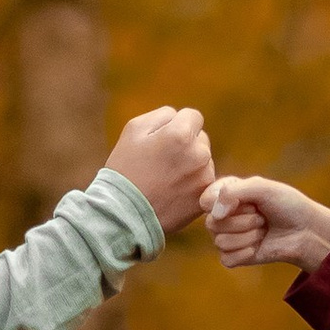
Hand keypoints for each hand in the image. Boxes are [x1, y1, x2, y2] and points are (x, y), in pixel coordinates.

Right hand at [106, 104, 214, 232]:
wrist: (124, 214)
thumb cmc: (126, 169)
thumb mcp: (134, 129)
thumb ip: (162, 115)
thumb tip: (178, 116)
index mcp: (181, 134)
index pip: (193, 116)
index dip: (177, 125)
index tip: (163, 139)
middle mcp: (199, 154)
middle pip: (200, 138)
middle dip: (186, 144)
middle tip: (162, 160)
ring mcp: (204, 177)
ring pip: (203, 160)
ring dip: (190, 164)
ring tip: (165, 178)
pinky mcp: (205, 196)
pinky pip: (203, 180)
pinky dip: (192, 183)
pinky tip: (173, 190)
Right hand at [204, 173, 329, 272]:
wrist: (306, 231)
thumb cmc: (287, 205)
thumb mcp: (263, 187)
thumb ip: (234, 192)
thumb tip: (214, 214)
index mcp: (227, 194)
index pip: (206, 200)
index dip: (225, 204)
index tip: (250, 202)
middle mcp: (223, 215)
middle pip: (212, 224)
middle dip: (243, 221)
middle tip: (261, 217)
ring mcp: (228, 236)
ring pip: (220, 242)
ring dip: (248, 237)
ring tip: (263, 231)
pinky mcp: (234, 256)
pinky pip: (226, 259)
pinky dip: (245, 253)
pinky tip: (258, 247)